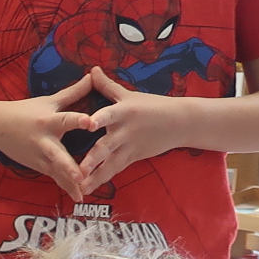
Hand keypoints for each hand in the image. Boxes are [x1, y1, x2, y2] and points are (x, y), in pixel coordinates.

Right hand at [0, 71, 102, 198]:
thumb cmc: (25, 111)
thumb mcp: (48, 101)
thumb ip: (74, 92)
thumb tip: (94, 76)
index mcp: (48, 122)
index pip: (65, 120)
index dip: (78, 120)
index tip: (91, 123)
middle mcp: (43, 142)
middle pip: (57, 155)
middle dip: (69, 166)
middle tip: (82, 176)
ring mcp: (39, 157)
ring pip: (56, 172)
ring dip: (69, 183)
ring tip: (83, 194)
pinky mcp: (38, 166)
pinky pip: (55, 177)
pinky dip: (66, 187)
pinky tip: (78, 196)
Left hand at [75, 72, 191, 194]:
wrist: (180, 122)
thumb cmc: (151, 105)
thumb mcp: (129, 95)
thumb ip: (106, 86)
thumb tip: (91, 69)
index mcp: (123, 112)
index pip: (108, 114)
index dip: (98, 119)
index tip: (88, 125)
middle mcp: (124, 131)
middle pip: (106, 146)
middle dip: (92, 159)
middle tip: (78, 170)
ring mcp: (129, 147)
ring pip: (111, 164)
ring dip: (95, 176)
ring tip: (80, 188)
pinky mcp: (133, 157)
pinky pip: (116, 170)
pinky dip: (104, 179)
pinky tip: (89, 189)